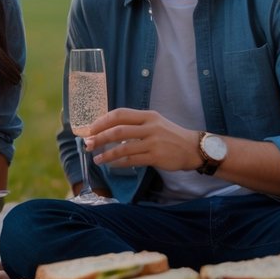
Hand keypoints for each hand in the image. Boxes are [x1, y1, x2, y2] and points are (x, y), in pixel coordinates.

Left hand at [84, 108, 200, 171]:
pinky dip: (119, 163)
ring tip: (96, 158)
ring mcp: (153, 142)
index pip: (120, 114)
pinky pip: (132, 160)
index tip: (90, 129)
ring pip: (123, 148)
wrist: (192, 147)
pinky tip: (111, 164)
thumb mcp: (154, 122)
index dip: (102, 121)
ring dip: (106, 154)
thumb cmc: (170, 135)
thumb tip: (109, 128)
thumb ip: (135, 123)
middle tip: (87, 144)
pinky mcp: (156, 157)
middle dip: (100, 137)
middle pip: (118, 130)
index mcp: (147, 115)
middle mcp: (150, 126)